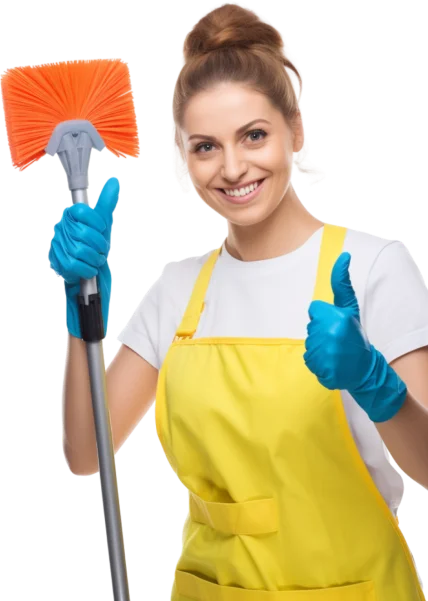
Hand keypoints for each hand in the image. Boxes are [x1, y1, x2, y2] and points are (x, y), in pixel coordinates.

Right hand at [48, 176, 120, 338]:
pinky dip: (87, 269)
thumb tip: (114, 182)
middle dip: (99, 245)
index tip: (101, 230)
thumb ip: (106, 203)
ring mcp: (58, 246)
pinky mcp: (59, 263)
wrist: (89, 274)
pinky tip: (89, 269)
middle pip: (84, 233)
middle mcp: (62, 228)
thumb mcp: (102, 224)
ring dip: (94, 258)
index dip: (96, 223)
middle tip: (101, 250)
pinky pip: (75, 265)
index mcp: (72, 216)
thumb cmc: (95, 248)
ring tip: (96, 260)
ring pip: (80, 250)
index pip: (81, 212)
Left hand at [304, 252, 406, 421]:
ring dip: (319, 347)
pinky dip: (317, 362)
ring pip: (309, 343)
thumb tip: (343, 255)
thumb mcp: (350, 308)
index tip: (336, 322)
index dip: (323, 315)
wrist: (364, 368)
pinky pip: (309, 359)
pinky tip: (331, 362)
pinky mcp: (321, 368)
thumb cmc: (355, 335)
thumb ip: (342, 284)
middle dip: (321, 331)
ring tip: (335, 351)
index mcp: (337, 317)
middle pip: (311, 326)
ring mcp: (325, 353)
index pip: (314, 309)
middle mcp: (330, 334)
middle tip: (337, 339)